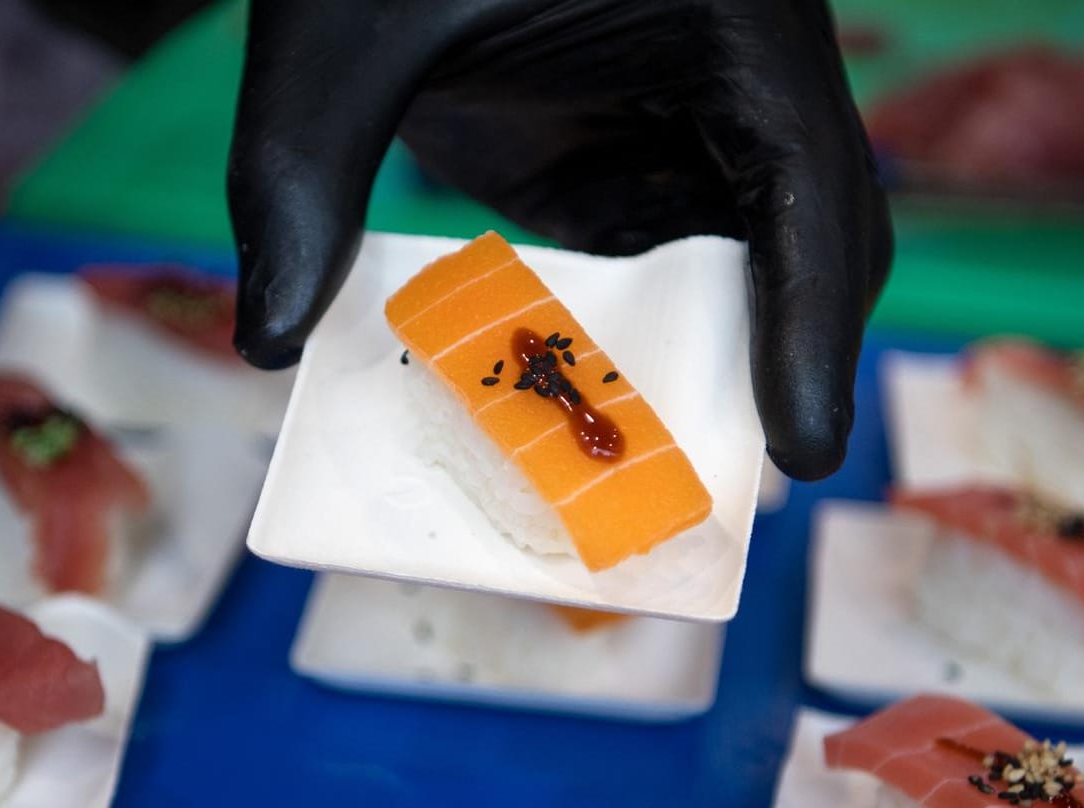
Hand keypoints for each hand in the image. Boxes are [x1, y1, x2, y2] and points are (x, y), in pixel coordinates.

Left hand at [226, 0, 890, 479]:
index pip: (811, 181)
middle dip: (782, 354)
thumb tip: (267, 340)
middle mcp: (743, 64)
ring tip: (644, 466)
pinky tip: (575, 392)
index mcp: (730, 13)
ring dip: (706, 357)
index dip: (815, 323)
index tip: (799, 450)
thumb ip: (300, 174)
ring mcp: (697, 104)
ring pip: (754, 253)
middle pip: (816, 230)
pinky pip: (665, 248)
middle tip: (718, 484)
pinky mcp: (638, 136)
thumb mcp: (336, 27)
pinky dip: (633, 329)